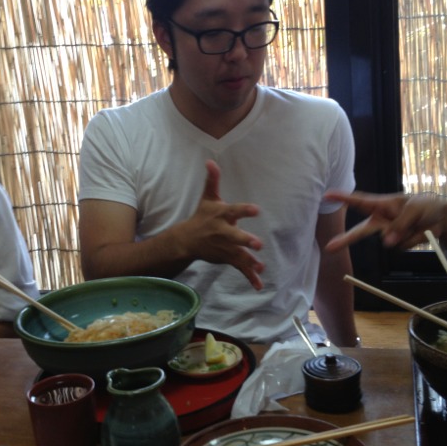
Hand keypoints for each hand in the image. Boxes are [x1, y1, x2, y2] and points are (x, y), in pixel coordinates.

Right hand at [177, 160, 264, 288]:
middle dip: (245, 240)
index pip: (233, 210)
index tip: (256, 210)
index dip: (244, 210)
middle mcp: (223, 232)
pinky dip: (249, 277)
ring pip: (238, 255)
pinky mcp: (227, 258)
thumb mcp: (207, 198)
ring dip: (248, 261)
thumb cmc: (201, 216)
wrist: (187, 241)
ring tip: (259, 267)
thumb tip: (210, 160)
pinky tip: (259, 285)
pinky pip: (239, 268)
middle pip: (234, 236)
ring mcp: (225, 247)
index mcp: (220, 215)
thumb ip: (213, 180)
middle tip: (257, 244)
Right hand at [323, 191, 446, 251]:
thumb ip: (400, 224)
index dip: (342, 198)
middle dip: (345, 239)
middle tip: (330, 248)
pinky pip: (403, 247)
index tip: (326, 196)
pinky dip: (415, 241)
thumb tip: (387, 242)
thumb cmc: (425, 205)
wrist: (442, 219)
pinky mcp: (398, 243)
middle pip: (360, 231)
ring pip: (390, 242)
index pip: (359, 201)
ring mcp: (390, 233)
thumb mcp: (416, 209)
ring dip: (408, 236)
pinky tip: (420, 232)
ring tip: (420, 224)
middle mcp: (381, 220)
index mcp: (382, 205)